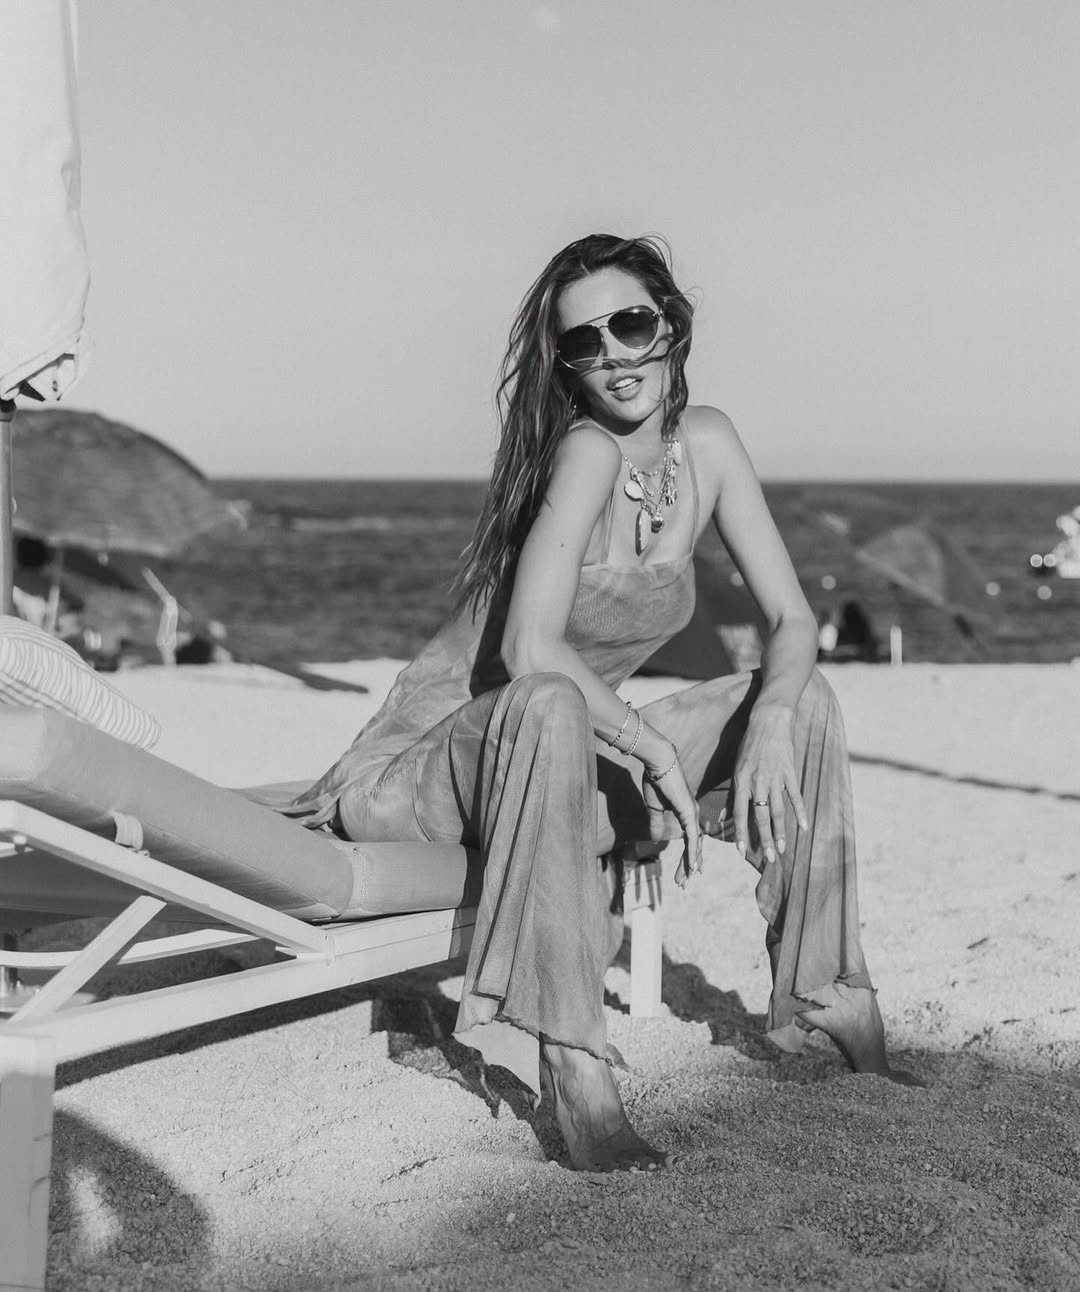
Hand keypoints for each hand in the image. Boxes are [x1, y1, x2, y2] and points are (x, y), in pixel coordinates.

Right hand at [641, 744, 701, 889]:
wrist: (658, 763)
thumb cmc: (656, 781)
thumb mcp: (654, 807)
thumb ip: (656, 823)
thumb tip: (656, 838)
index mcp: (686, 813)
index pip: (689, 840)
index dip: (687, 857)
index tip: (687, 872)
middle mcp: (693, 815)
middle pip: (694, 846)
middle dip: (688, 866)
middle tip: (683, 884)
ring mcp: (693, 814)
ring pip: (694, 845)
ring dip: (690, 864)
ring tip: (686, 880)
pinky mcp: (689, 813)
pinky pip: (692, 838)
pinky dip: (693, 853)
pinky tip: (693, 867)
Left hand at [732, 703, 808, 863]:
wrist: (769, 721)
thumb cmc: (750, 744)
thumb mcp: (736, 766)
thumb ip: (735, 791)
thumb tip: (727, 814)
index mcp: (741, 781)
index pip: (740, 813)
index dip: (741, 833)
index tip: (743, 851)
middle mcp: (757, 782)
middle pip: (760, 817)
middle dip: (763, 840)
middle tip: (767, 859)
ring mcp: (775, 778)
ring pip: (778, 811)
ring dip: (780, 832)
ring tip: (782, 849)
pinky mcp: (790, 773)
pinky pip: (795, 797)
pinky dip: (801, 812)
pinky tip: (804, 827)